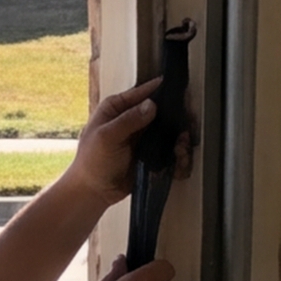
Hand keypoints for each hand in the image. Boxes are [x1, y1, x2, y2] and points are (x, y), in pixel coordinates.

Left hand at [67, 74, 171, 196]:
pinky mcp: (151, 153)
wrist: (94, 191)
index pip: (142, 92)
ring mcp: (143, 136)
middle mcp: (132, 118)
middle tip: (187, 125)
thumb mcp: (107, 137)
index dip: (160, 89)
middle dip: (176, 117)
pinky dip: (177, 153)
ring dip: (179, 137)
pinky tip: (180, 157)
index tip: (179, 91)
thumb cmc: (93, 162)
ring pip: (168, 130)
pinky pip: (169, 148)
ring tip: (182, 146)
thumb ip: (128, 120)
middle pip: (160, 110)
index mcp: (116, 108)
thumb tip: (152, 104)